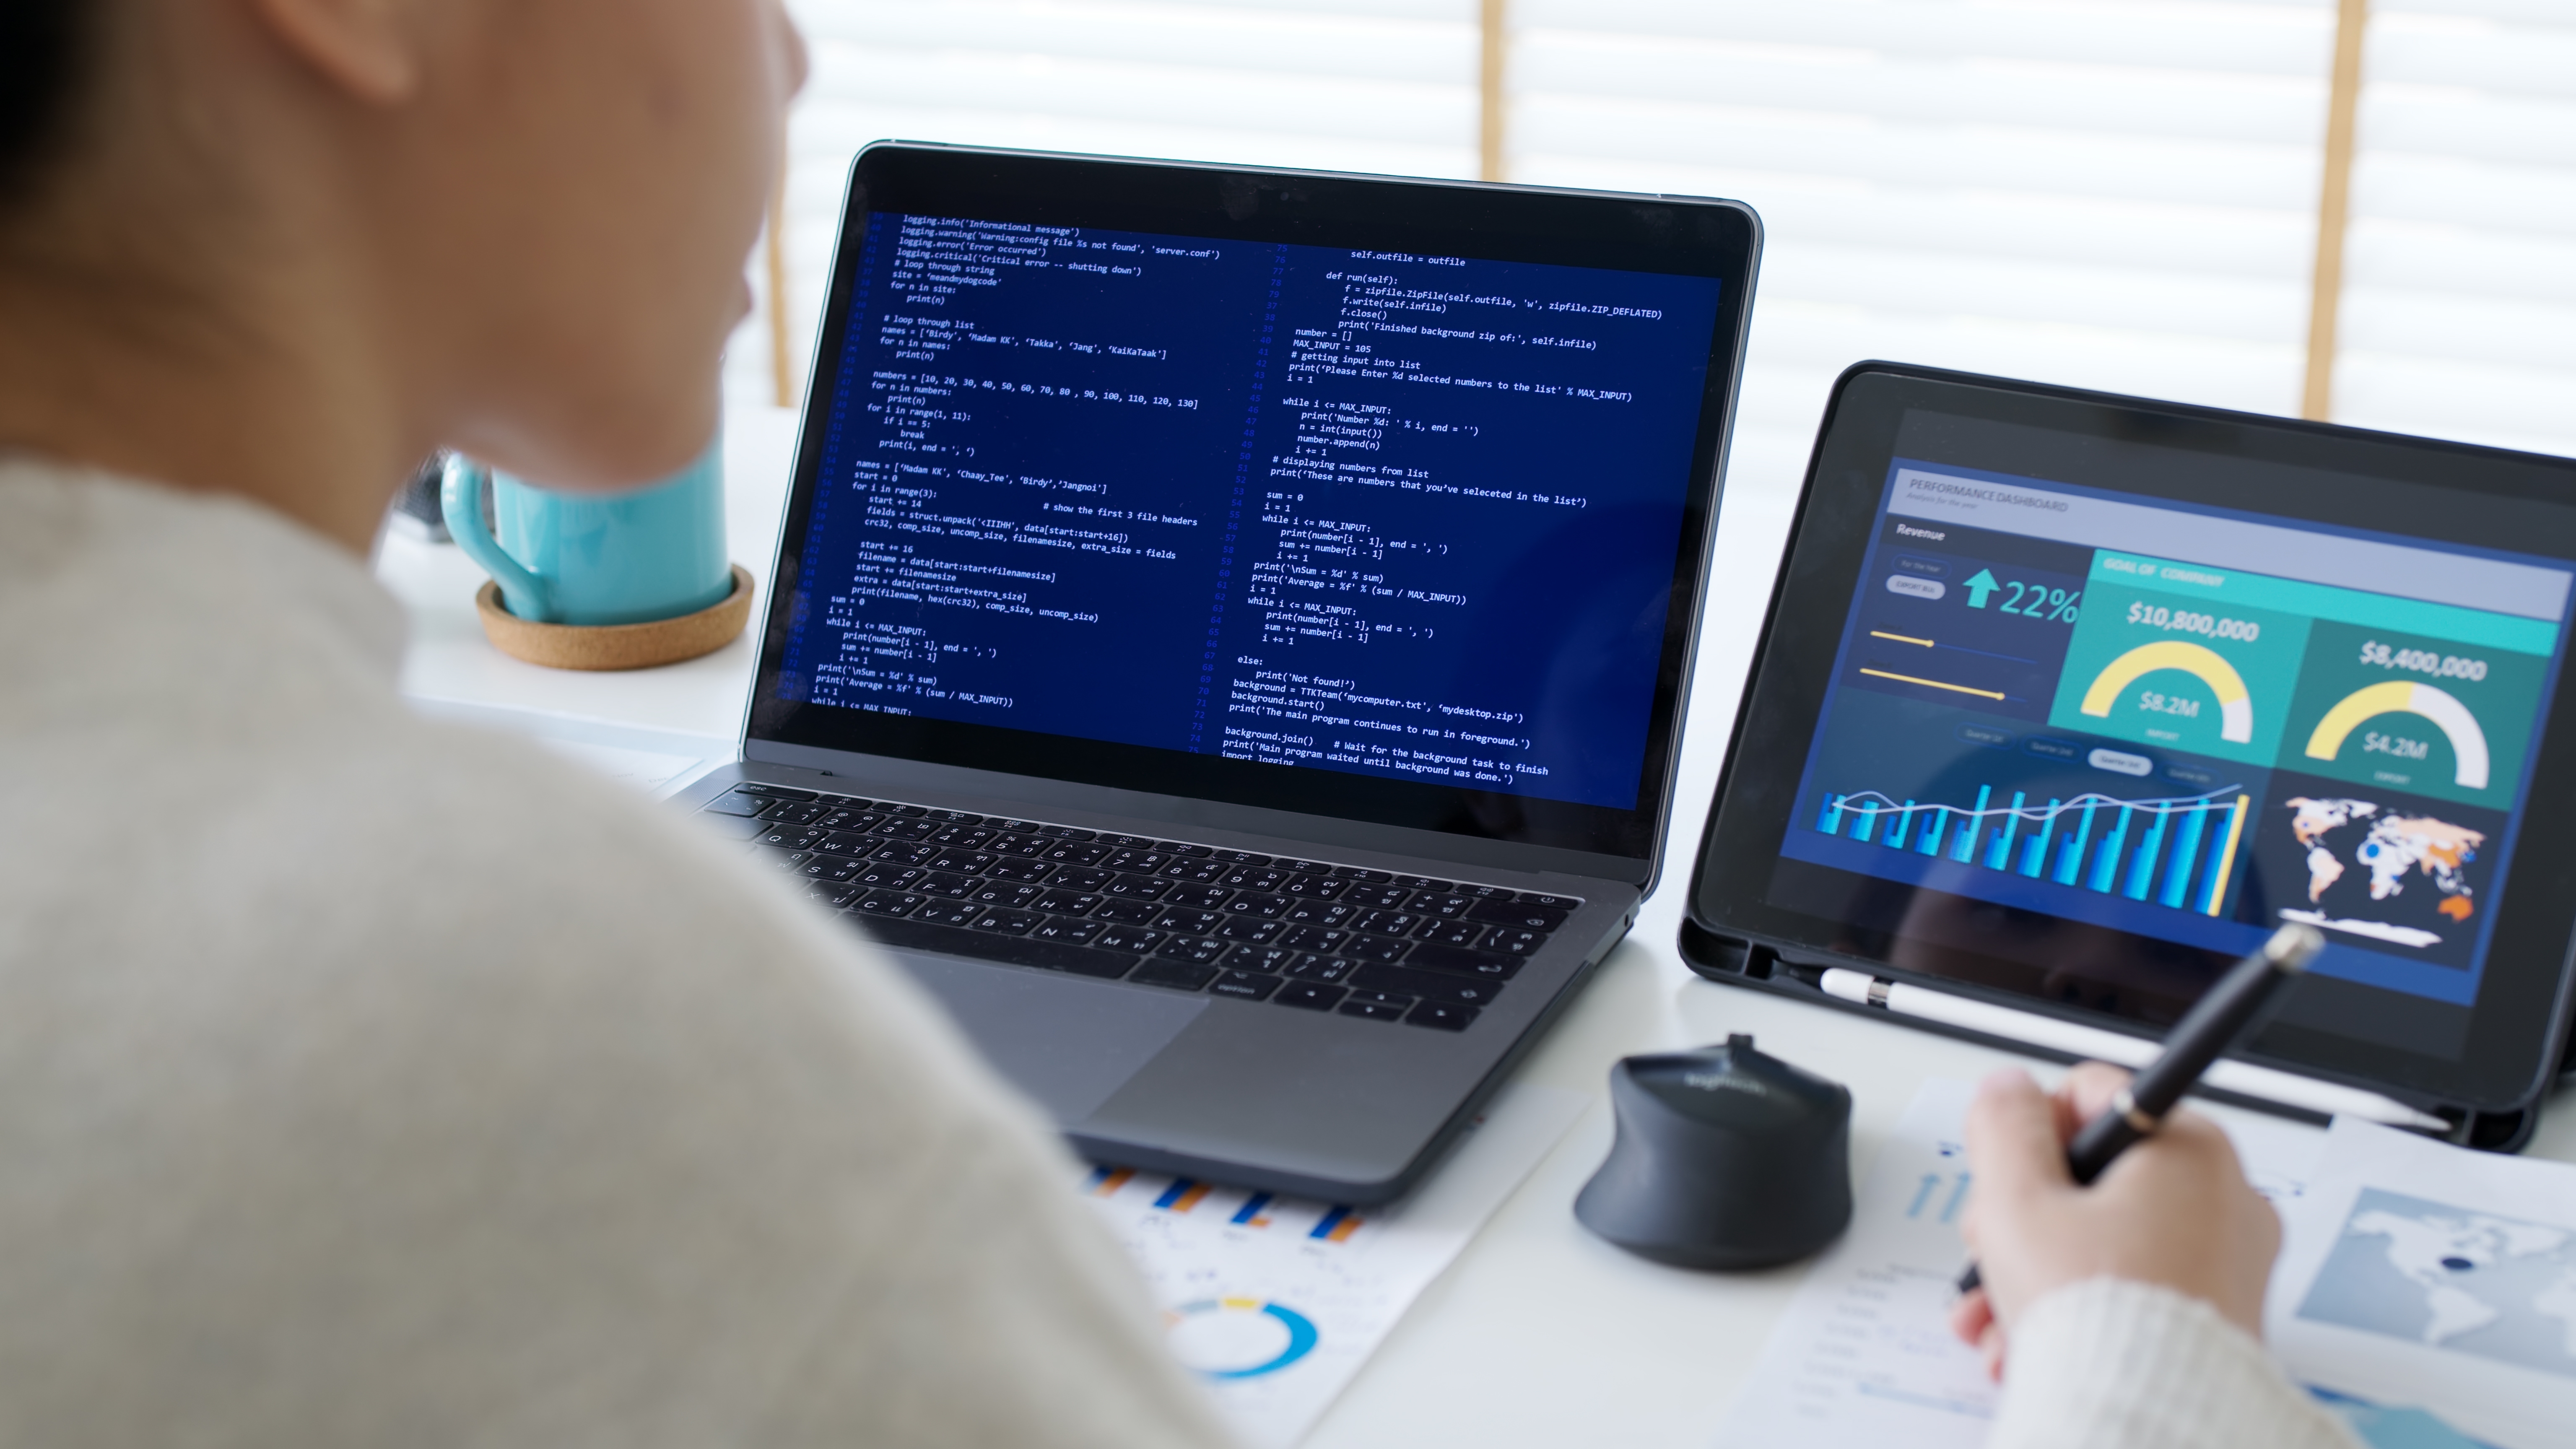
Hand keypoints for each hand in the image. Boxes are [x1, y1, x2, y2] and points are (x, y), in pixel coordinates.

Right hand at [1947, 1063, 2281, 1380]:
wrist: (2151, 1417)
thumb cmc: (2099, 1312)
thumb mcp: (2017, 1198)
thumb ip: (2004, 1126)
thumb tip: (2008, 1089)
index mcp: (2187, 1148)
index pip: (2088, 1095)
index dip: (2028, 1137)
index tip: (2006, 1182)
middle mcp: (2224, 1194)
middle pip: (2093, 1174)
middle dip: (2028, 1216)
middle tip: (1993, 1248)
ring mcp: (2230, 1257)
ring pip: (2109, 1235)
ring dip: (2042, 1267)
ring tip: (1998, 1313)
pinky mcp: (2222, 1309)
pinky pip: (2139, 1282)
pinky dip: (2084, 1301)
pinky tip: (2033, 1338)